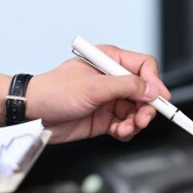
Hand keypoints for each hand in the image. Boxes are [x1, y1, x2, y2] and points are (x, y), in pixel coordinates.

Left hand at [0, 45, 169, 142]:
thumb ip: (126, 87)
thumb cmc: (53, 91)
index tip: (160, 99)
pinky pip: (125, 125)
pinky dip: (126, 131)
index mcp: (109, 61)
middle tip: (142, 119)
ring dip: (136, 122)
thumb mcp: (93, 87)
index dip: (155, 83)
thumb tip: (151, 89)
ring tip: (125, 128)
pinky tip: (118, 132)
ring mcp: (108, 100)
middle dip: (146, 108)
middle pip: (144, 92)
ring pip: (137, 111)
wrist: (33, 114)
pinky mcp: (104, 118)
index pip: (144, 67)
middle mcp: (111, 79)